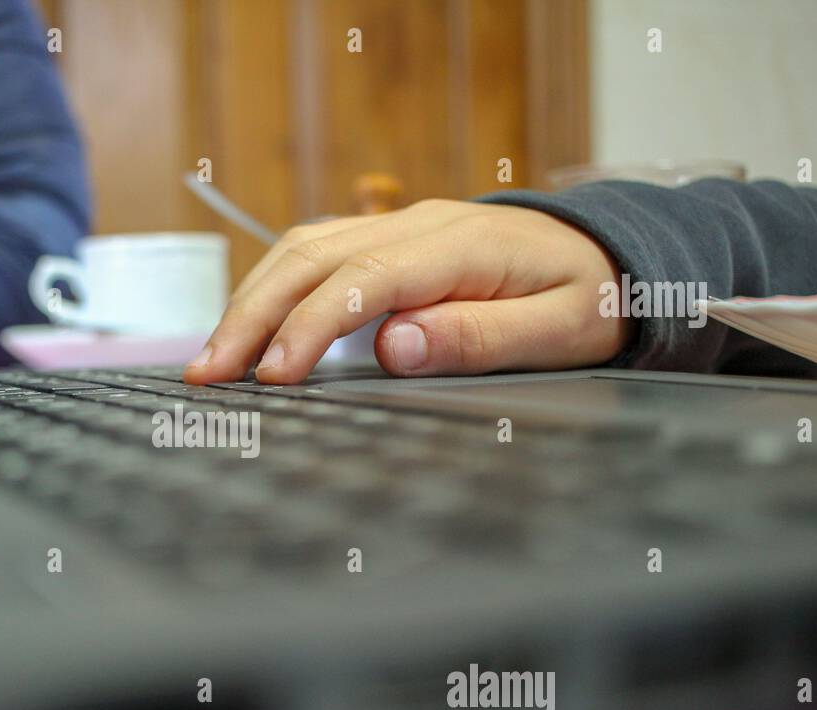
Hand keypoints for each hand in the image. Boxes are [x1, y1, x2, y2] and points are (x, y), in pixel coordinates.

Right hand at [183, 200, 629, 383]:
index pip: (362, 280)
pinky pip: (313, 252)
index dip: (309, 328)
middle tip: (207, 375)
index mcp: (459, 245)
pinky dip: (270, 288)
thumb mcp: (560, 329)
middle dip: (250, 315)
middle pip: (310, 256)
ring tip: (210, 358)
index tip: (273, 376)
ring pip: (300, 248)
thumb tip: (393, 347)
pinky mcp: (386, 239)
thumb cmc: (589, 298)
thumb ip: (479, 336)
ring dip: (249, 301)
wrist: (609, 251)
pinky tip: (248, 326)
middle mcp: (417, 225)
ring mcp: (397, 225)